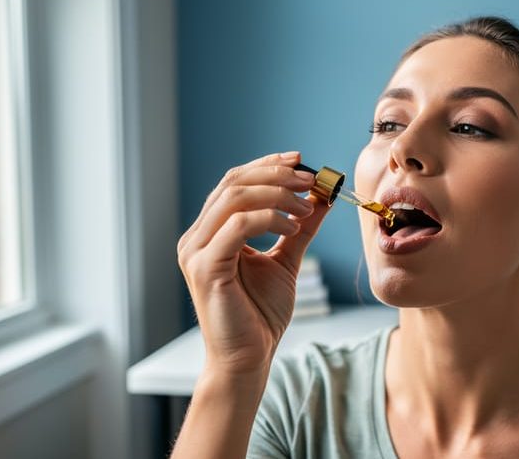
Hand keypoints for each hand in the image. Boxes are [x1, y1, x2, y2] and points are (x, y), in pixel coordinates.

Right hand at [176, 151, 329, 375]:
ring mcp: (195, 251)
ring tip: (307, 207)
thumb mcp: (287, 260)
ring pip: (234, 198)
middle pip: (233, 183)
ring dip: (277, 194)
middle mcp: (196, 237)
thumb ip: (300, 228)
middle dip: (276, 175)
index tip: (301, 161)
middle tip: (311, 181)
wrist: (250, 357)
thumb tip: (323, 197)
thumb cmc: (262, 314)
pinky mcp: (204, 267)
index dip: (267, 166)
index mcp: (210, 232)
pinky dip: (269, 218)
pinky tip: (294, 227)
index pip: (235, 182)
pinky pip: (236, 226)